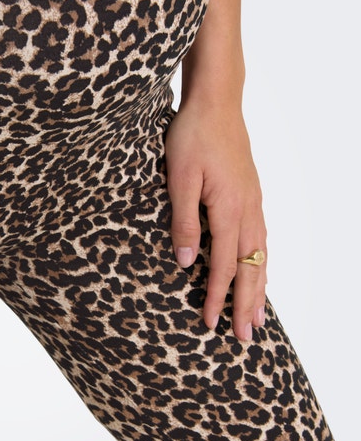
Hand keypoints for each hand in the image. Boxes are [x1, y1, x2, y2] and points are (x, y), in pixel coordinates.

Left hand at [164, 97, 266, 340]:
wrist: (216, 102)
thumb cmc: (192, 136)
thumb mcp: (178, 178)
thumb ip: (183, 222)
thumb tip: (187, 263)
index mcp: (229, 209)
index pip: (224, 265)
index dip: (217, 297)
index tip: (210, 323)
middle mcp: (248, 210)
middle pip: (251, 268)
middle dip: (246, 305)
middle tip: (246, 338)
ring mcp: (254, 203)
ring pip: (261, 256)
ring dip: (259, 289)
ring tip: (258, 317)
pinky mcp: (251, 195)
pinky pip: (261, 240)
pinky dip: (261, 264)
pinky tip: (258, 272)